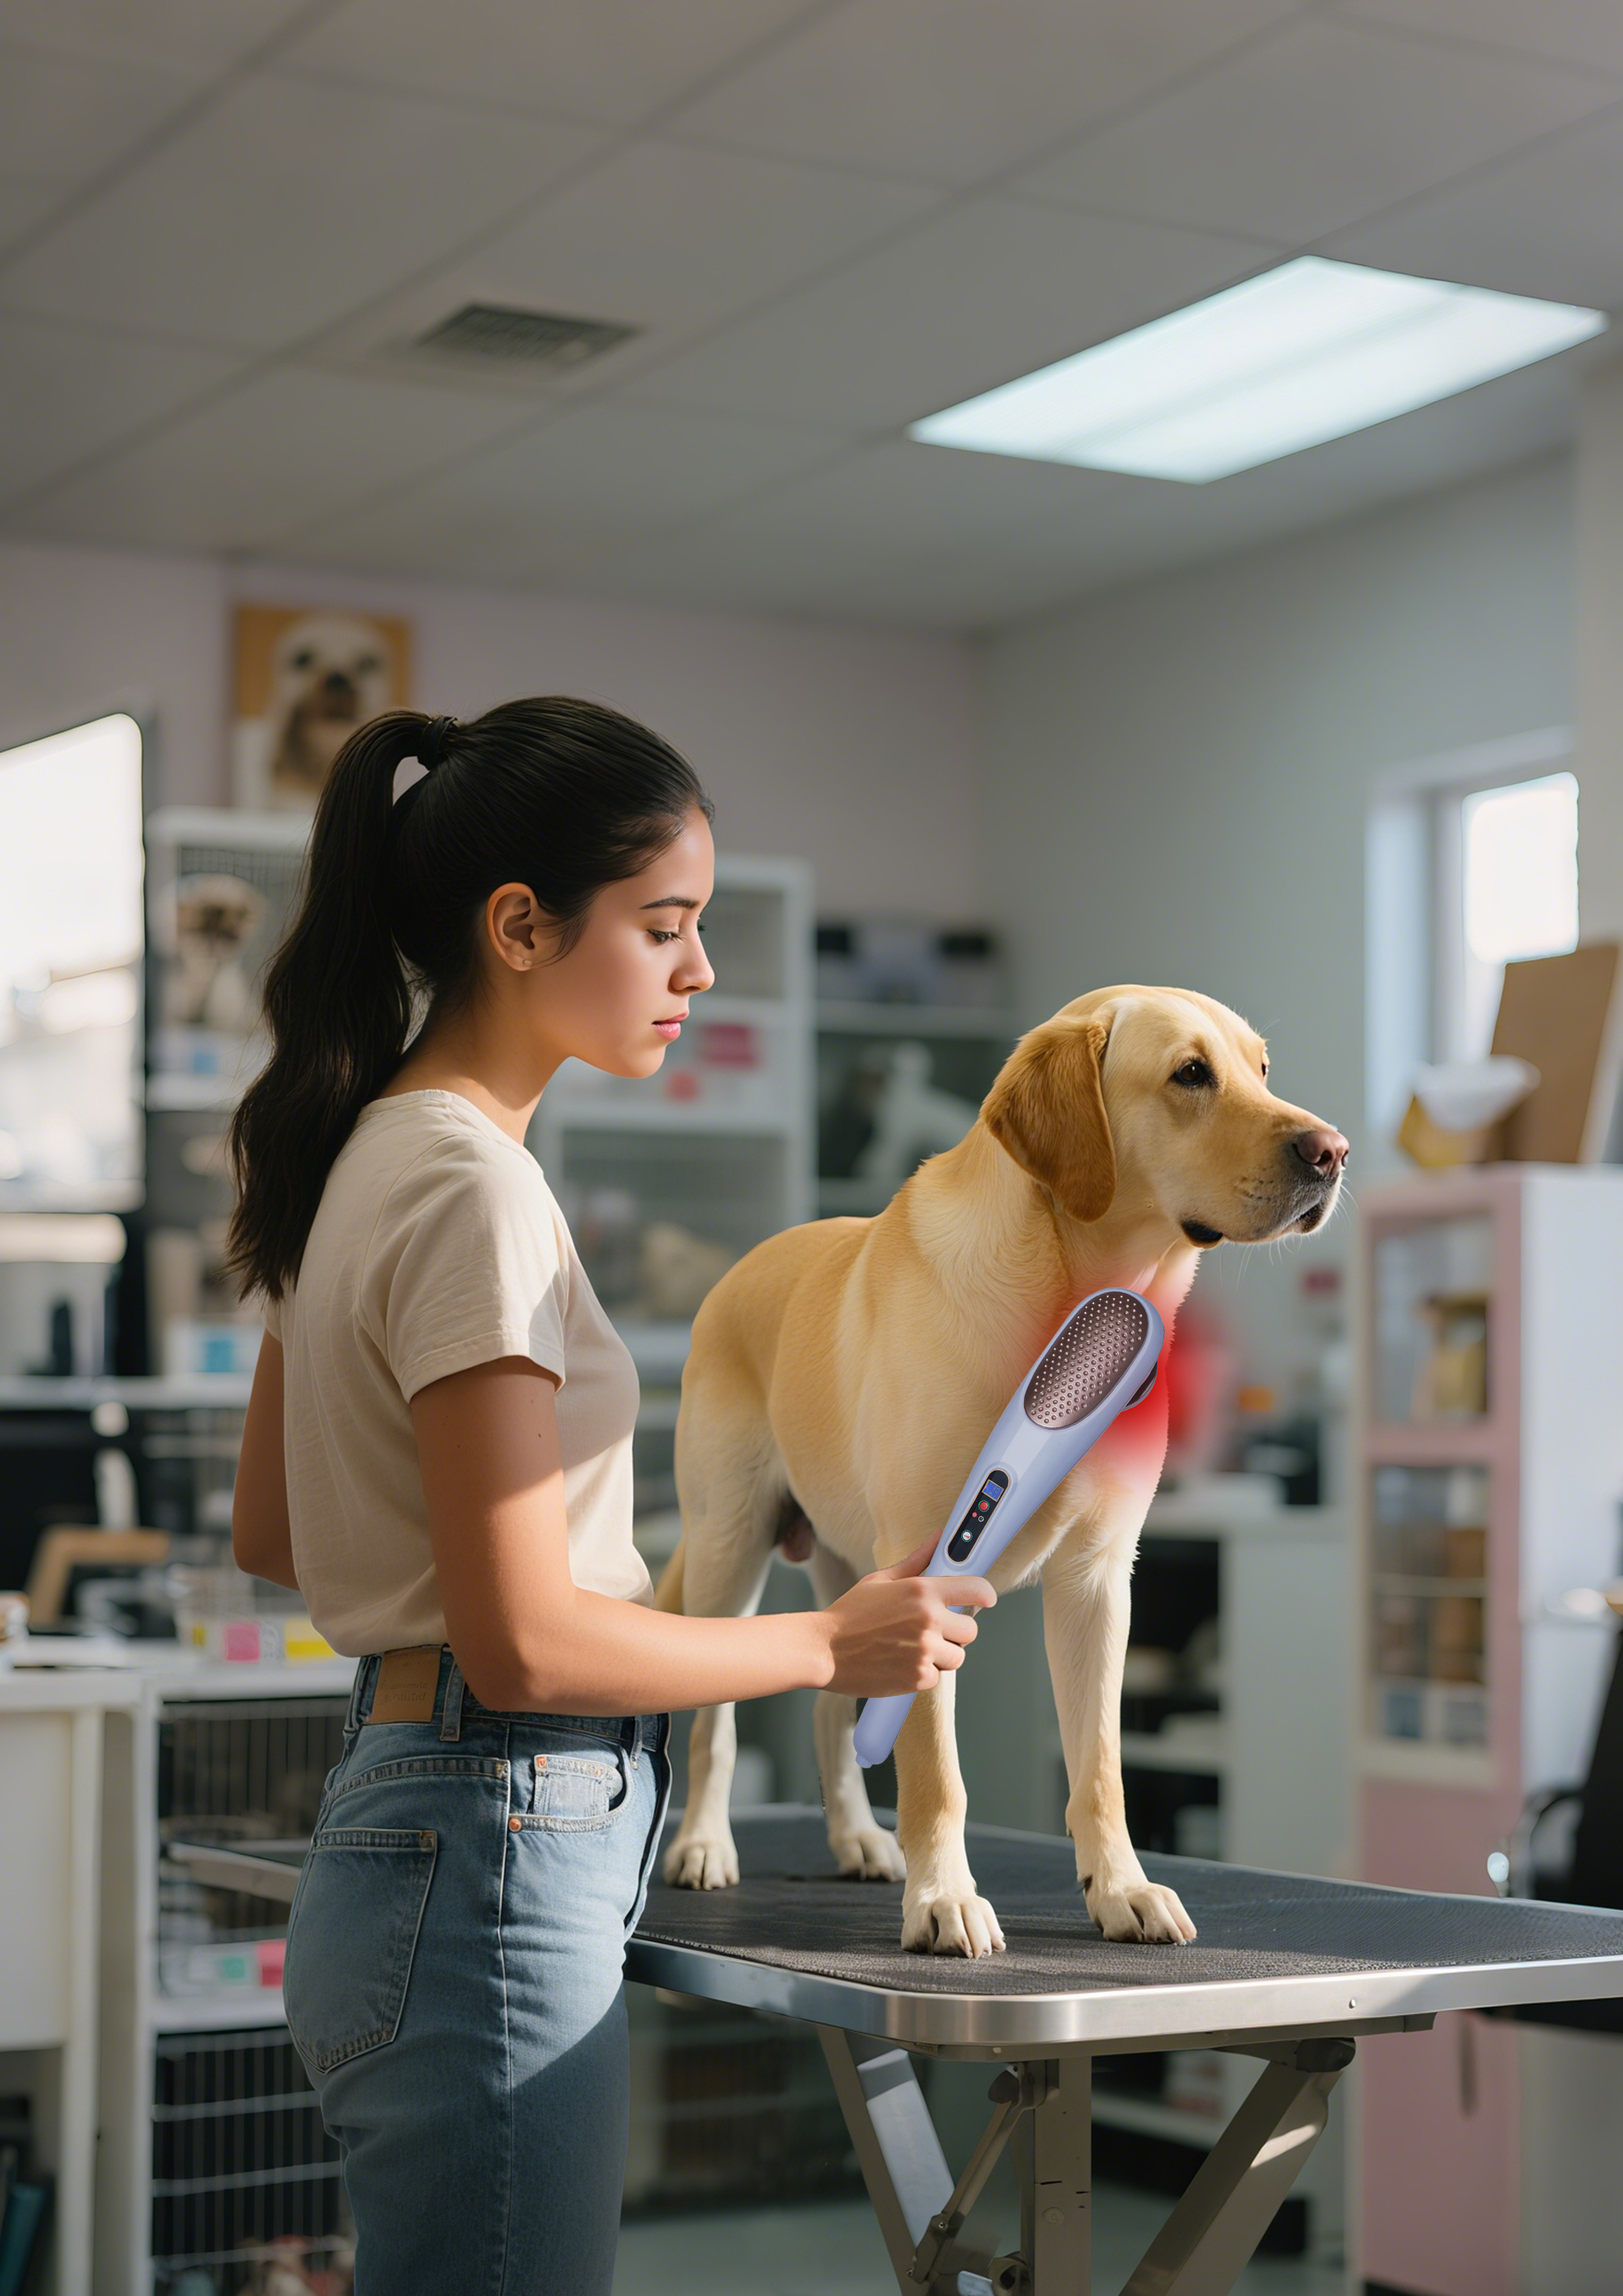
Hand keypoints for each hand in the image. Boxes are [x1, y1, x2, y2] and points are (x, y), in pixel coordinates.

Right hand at [818, 1534, 994, 1696]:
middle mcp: (928, 1620)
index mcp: (922, 1591)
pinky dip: (923, 1674)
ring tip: (913, 1647)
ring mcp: (924, 1651)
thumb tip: (938, 1537)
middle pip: (971, 1630)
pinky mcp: (917, 1678)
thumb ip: (917, 1560)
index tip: (986, 1599)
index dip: (985, 1595)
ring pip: (957, 1657)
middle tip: (934, 1629)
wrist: (823, 1649)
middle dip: (956, 1631)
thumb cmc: (850, 1613)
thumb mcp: (882, 1580)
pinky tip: (901, 1662)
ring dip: (942, 1655)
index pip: (976, 1590)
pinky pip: (937, 1677)